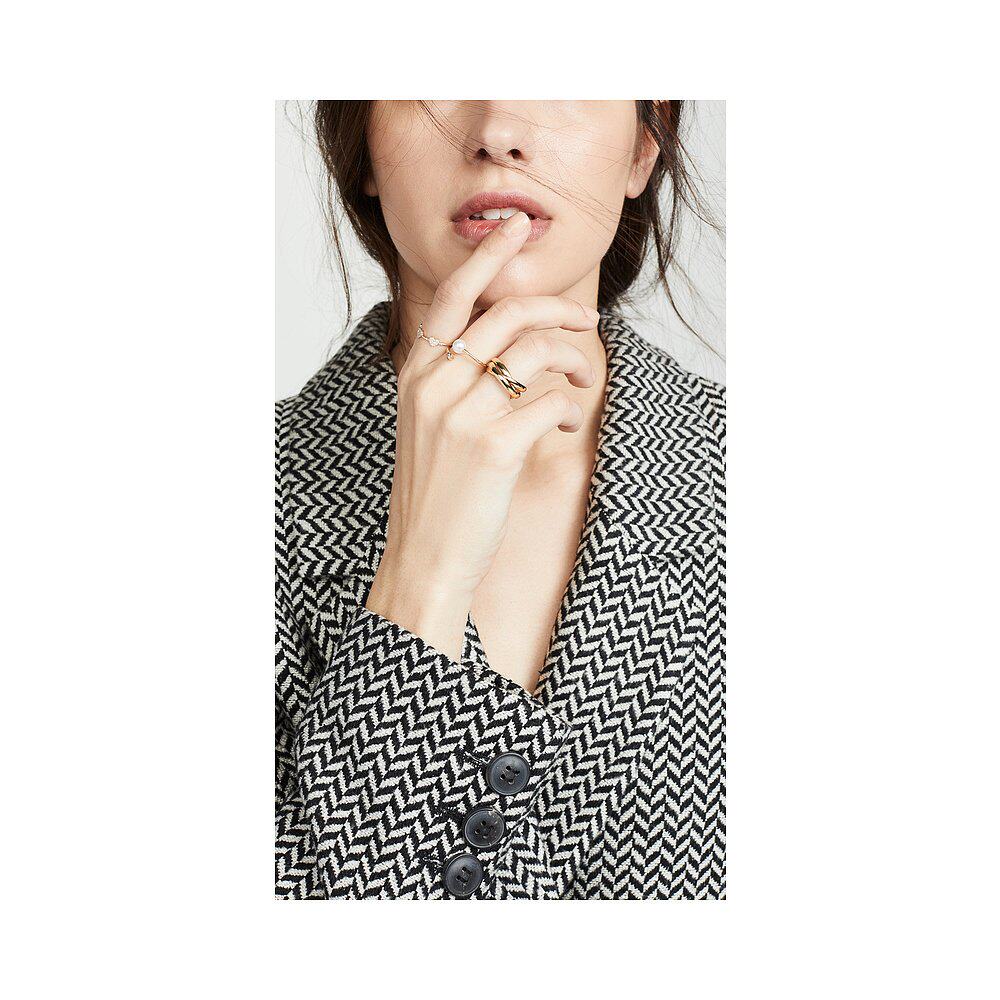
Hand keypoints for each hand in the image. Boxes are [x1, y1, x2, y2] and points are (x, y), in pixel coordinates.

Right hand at [365, 210, 598, 660]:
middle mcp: (434, 384)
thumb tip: (513, 339)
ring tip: (584, 381)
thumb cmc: (436, 493)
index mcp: (416, 373)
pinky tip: (568, 420)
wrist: (425, 559)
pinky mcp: (493, 446)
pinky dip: (571, 406)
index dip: (488, 255)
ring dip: (576, 360)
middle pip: (510, 314)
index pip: (454, 295)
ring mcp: (461, 413)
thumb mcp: (430, 424)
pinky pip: (552, 400)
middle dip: (561, 310)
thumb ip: (456, 377)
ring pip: (538, 351)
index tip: (516, 226)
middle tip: (588, 320)